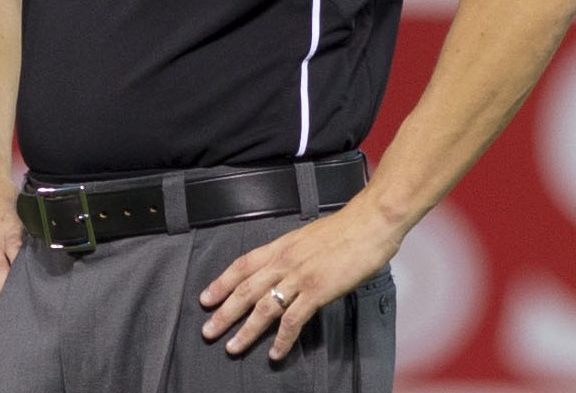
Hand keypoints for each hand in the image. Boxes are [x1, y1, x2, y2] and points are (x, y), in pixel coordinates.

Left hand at [199, 191, 396, 360]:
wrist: (369, 223)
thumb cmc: (345, 228)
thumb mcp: (309, 236)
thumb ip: (293, 253)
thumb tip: (283, 268)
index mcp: (282, 245)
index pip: (243, 264)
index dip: (222, 282)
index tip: (206, 297)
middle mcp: (285, 260)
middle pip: (246, 288)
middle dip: (224, 312)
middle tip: (208, 330)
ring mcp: (300, 276)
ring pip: (263, 307)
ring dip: (246, 330)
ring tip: (233, 347)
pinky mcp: (317, 290)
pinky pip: (293, 320)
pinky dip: (282, 339)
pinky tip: (275, 353)